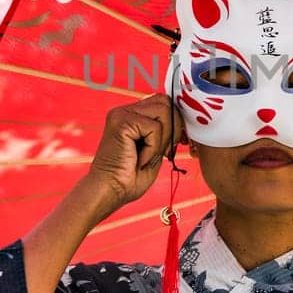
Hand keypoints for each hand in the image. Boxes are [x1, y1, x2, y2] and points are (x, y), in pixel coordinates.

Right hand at [88, 93, 185, 212]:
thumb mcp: (155, 150)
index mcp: (131, 115)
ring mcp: (121, 114)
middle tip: (166, 152)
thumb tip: (182, 119)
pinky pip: (154, 127)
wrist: (109, 192)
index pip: (163, 102)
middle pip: (165, 101)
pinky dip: (154, 147)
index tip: (177, 143)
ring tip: (149, 156)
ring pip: (163, 111)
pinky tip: (140, 159)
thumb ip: (165, 132)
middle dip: (174, 127)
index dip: (175, 120)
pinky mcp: (121, 122)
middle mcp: (124, 111)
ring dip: (163, 138)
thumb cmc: (130, 177)